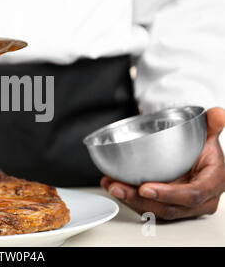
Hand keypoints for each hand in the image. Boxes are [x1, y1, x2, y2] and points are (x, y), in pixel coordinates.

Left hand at [101, 107, 224, 219]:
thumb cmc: (204, 150)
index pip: (191, 195)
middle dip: (140, 200)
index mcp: (212, 185)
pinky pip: (146, 208)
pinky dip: (128, 198)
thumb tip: (217, 114)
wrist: (198, 159)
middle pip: (168, 208)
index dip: (168, 194)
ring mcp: (181, 208)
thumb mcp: (209, 135)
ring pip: (154, 211)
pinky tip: (113, 186)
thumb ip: (213, 124)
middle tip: (119, 187)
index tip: (145, 188)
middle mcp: (198, 202)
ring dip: (129, 200)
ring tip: (112, 186)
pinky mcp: (166, 208)